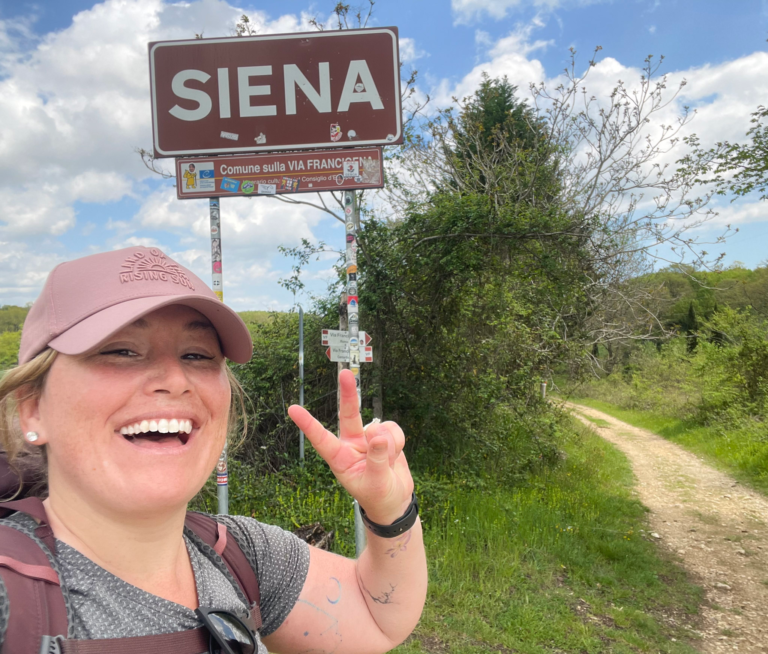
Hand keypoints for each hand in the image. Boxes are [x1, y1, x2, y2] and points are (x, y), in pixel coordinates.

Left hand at [287, 369, 413, 524]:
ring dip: (390, 445)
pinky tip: (395, 455)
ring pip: (380, 428)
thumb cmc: (378, 496)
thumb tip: (378, 435)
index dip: (308, 425)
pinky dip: (399, 442)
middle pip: (348, 415)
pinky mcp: (385, 434)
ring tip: (388, 464)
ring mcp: (368, 437)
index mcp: (340, 459)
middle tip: (345, 374)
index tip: (292, 409)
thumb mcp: (376, 483)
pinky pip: (393, 429)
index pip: (322, 440)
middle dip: (348, 394)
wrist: (395, 500)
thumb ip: (377, 461)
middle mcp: (351, 444)